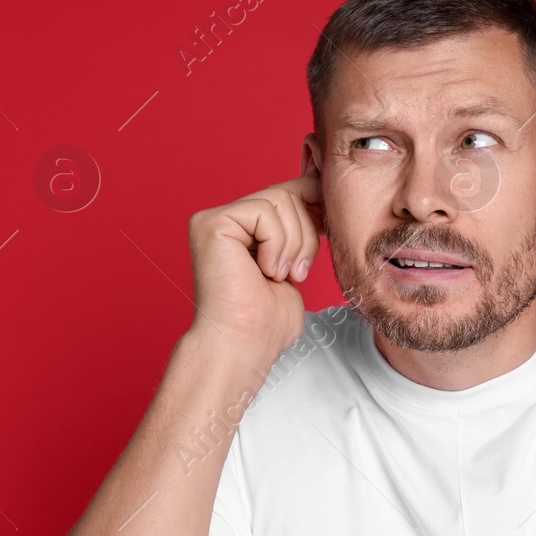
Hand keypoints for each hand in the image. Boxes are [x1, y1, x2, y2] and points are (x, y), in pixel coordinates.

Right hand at [186, 175, 322, 361]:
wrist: (244, 345)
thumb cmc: (267, 320)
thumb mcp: (294, 261)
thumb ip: (299, 226)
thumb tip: (319, 190)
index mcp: (244, 228)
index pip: (288, 192)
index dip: (314, 208)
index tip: (324, 236)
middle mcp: (226, 219)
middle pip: (288, 193)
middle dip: (306, 235)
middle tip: (297, 272)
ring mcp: (214, 219)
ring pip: (280, 200)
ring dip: (294, 243)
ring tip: (280, 274)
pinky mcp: (211, 223)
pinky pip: (265, 211)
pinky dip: (277, 244)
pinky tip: (265, 270)